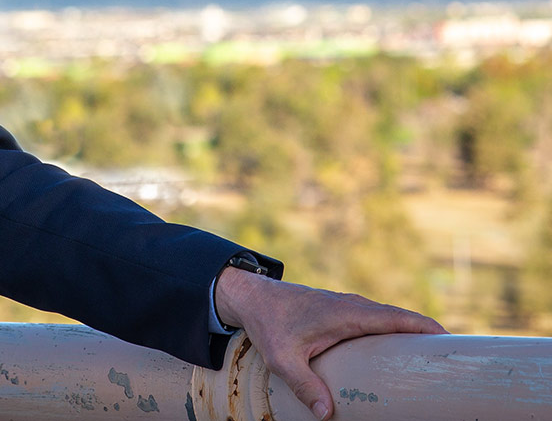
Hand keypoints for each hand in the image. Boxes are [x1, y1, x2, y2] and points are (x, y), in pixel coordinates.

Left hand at [214, 268, 445, 419]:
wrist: (253, 298)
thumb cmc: (269, 325)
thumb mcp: (283, 359)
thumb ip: (305, 385)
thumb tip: (328, 415)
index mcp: (348, 313)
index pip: (398, 318)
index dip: (427, 328)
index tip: (453, 343)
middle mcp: (354, 306)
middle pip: (402, 319)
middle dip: (428, 336)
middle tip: (452, 362)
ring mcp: (349, 307)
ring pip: (389, 320)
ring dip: (411, 335)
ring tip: (433, 362)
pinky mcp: (342, 313)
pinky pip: (376, 322)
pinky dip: (393, 333)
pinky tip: (398, 354)